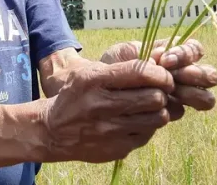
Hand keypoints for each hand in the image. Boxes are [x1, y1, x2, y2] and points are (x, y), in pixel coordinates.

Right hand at [38, 59, 174, 163]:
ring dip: (159, 110)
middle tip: (159, 91)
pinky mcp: (117, 148)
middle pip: (154, 97)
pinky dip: (148, 127)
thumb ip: (120, 69)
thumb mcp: (88, 73)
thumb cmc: (76, 96)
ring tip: (149, 106)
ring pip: (158, 118)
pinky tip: (136, 121)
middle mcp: (102, 105)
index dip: (160, 74)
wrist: (53, 131)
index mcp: (94, 80)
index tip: (163, 75)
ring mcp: (110, 130)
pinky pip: (148, 134)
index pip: (140, 73)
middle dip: (162, 92)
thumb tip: (157, 68)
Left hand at [100, 39, 216, 120]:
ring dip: (192, 94)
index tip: (165, 60)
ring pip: (206, 98)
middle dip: (196, 75)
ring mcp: (180, 95)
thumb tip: (161, 58)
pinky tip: (155, 106)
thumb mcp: (124, 53)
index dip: (186, 54)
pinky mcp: (169, 112)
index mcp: (174, 55)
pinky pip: (180, 111)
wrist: (98, 90)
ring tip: (171, 92)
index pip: (195, 50)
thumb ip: (145, 52)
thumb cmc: (113, 65)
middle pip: (210, 76)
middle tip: (174, 77)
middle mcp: (183, 74)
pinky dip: (171, 108)